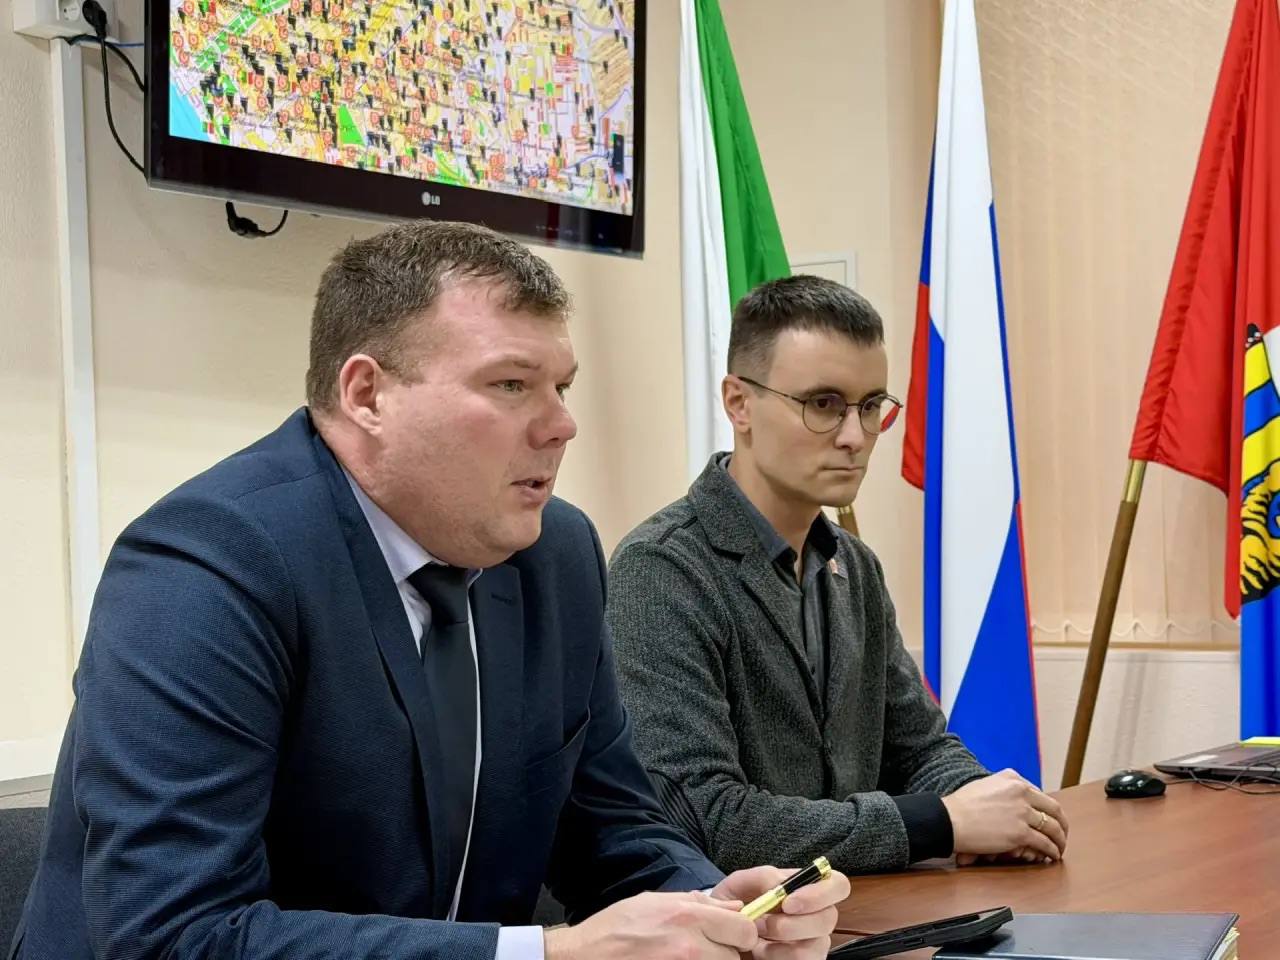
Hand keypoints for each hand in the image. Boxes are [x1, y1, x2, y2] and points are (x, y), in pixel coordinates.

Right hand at [543, 890, 757, 959]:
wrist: (584, 957)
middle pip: (735, 957)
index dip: (741, 932)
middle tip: (707, 949)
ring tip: (688, 958)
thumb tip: (733, 906)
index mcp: (687, 917)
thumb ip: (697, 902)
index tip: (731, 934)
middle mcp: (690, 947)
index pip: (743, 929)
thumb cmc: (616, 926)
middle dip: (726, 953)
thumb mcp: (654, 901)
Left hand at [712, 865, 850, 958]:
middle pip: (829, 918)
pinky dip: (776, 957)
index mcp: (807, 888)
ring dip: (781, 943)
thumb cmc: (737, 902)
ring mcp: (814, 942)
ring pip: (816, 945)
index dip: (820, 893)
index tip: (788, 902)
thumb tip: (781, 885)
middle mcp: (817, 915)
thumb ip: (763, 877)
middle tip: (763, 923)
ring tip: (756, 935)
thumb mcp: (741, 883)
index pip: (838, 885)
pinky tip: (761, 950)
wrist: (724, 931)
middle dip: (793, 923)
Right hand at [942, 769, 1068, 863]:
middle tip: (1062, 834)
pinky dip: (1052, 850)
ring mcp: (1022, 812)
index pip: (1040, 794)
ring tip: (1059, 848)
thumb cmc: (961, 806)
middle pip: (1053, 809)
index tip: (1050, 819)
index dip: (1049, 810)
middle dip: (1062, 823)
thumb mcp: (985, 785)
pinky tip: (1052, 855)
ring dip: (1060, 839)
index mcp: (1012, 778)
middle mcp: (1021, 792)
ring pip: (1053, 827)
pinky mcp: (1020, 832)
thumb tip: (1016, 800)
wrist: (949, 820)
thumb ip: (1003, 789)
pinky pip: (1045, 843)